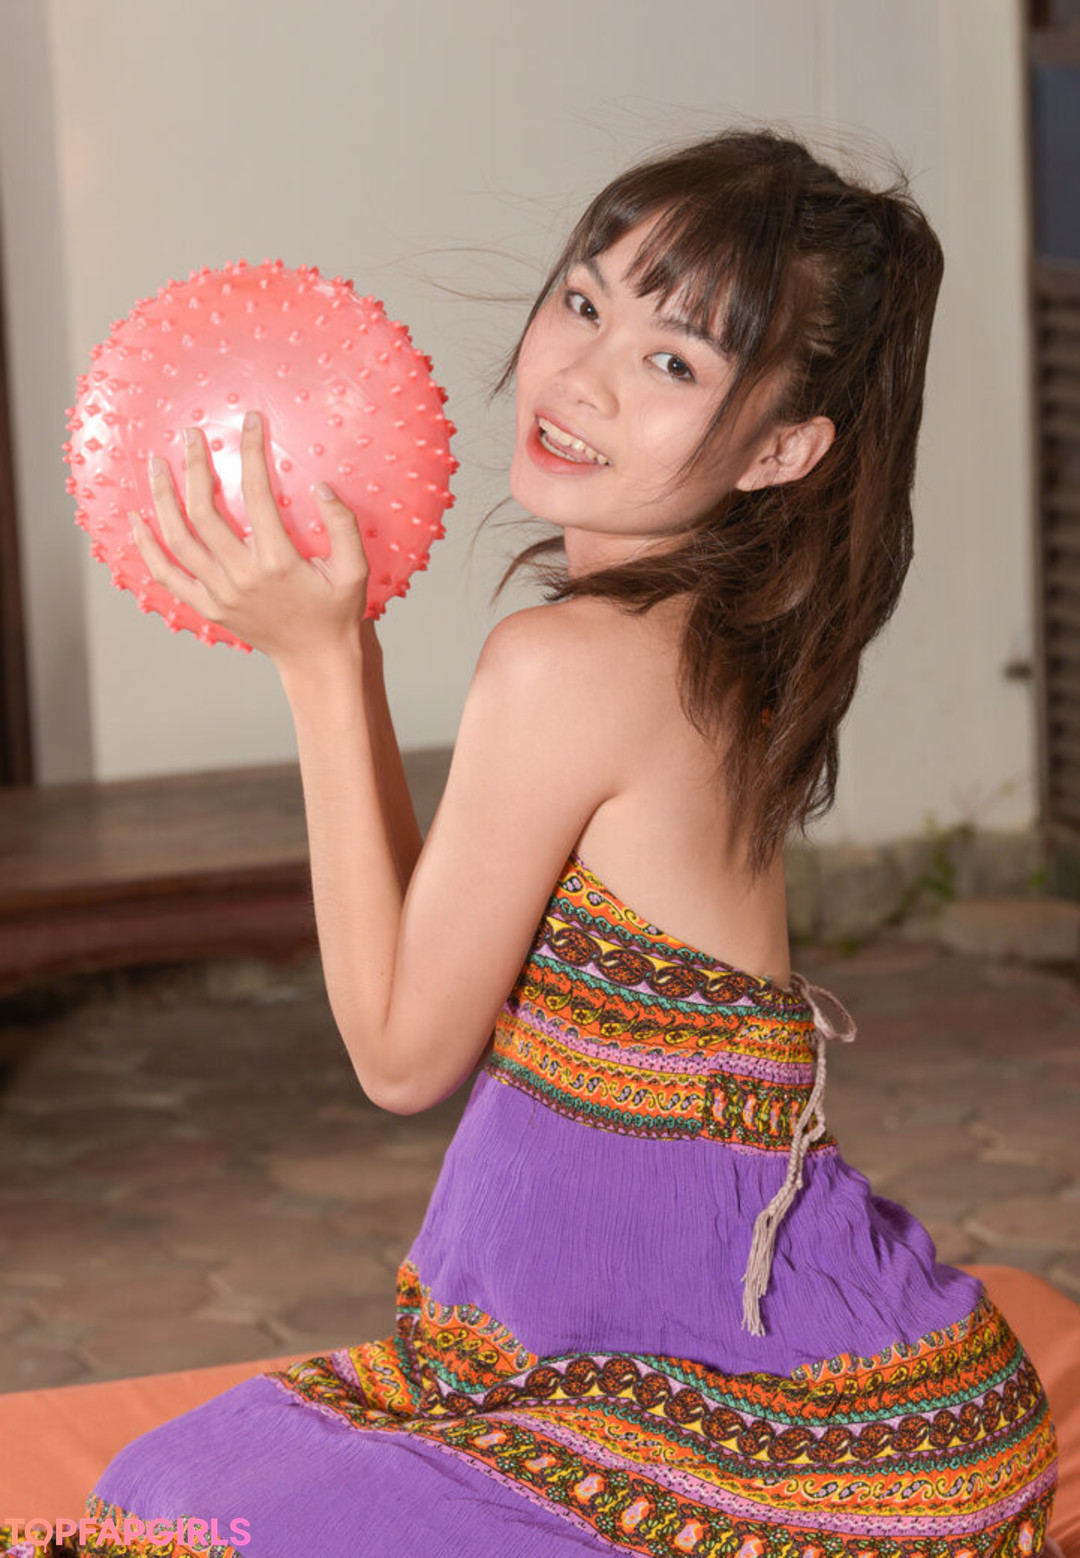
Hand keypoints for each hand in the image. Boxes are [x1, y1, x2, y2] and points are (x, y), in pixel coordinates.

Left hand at [130, 411, 369, 665]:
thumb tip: (321, 485)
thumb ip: (343, 525)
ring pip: (177, 538)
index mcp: (277, 561)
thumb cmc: (337, 612)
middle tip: (189, 435)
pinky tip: (136, 520)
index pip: (256, 492)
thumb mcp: (355, 569)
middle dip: (193, 465)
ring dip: (161, 497)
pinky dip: (147, 547)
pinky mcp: (208, 607)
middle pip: (203, 510)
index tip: (250, 421)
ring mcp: (219, 593)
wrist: (316, 660)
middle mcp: (241, 575)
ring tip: (155, 465)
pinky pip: (166, 574)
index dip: (252, 450)